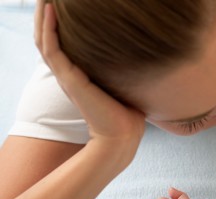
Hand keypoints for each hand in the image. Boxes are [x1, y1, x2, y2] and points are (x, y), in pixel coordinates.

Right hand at [35, 1, 144, 154]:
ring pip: (45, 40)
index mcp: (79, 76)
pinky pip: (52, 49)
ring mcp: (67, 77)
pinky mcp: (70, 80)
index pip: (61, 44)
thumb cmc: (127, 115)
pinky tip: (50, 10)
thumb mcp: (122, 86)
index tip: (62, 5)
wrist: (123, 136)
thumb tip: (141, 58)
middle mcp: (69, 74)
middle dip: (46, 15)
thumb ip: (122, 72)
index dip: (57, 25)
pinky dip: (48, 29)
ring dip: (42, 16)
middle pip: (48, 38)